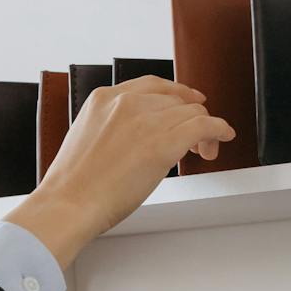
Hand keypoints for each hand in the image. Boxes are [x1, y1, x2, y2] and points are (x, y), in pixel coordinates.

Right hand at [9, 77, 235, 268]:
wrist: (67, 204)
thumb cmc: (73, 186)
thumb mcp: (87, 139)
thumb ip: (111, 127)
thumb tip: (137, 138)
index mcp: (103, 99)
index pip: (152, 86)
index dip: (175, 95)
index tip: (187, 103)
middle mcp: (126, 102)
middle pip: (176, 100)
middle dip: (189, 117)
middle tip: (195, 140)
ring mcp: (146, 120)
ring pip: (192, 112)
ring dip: (204, 129)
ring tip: (204, 150)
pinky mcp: (164, 142)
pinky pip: (205, 125)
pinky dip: (219, 129)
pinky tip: (223, 137)